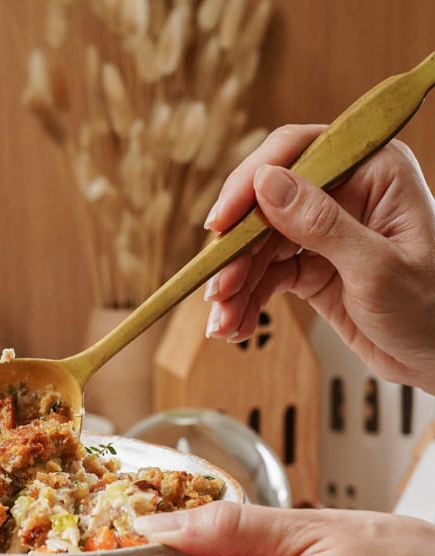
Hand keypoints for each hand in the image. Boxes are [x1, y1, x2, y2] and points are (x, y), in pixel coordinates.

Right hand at [203, 125, 434, 391]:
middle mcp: (345, 192)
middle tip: (218, 289)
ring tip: (222, 323)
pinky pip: (266, 277)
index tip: (222, 223)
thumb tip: (267, 184)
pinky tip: (236, 325)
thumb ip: (322, 225)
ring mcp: (325, 231)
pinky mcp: (312, 267)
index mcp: (373, 170)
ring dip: (235, 285)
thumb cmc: (432, 309)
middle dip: (237, 251)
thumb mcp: (376, 268)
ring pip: (260, 246)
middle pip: (267, 205)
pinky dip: (247, 301)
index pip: (298, 153)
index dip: (251, 183)